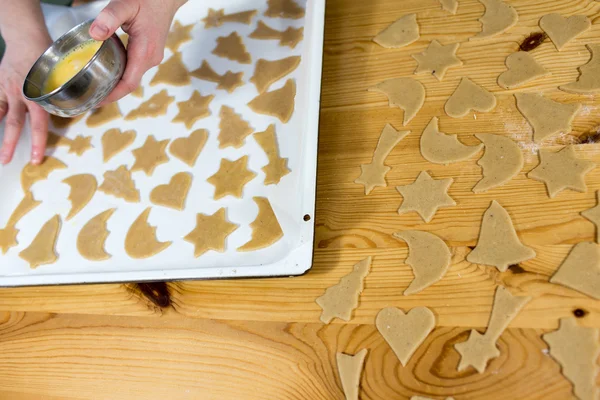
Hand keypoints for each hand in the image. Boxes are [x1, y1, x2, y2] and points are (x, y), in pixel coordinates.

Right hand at [0, 34, 52, 164]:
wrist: (26, 37)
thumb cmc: (48, 58)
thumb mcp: (61, 77)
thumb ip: (65, 95)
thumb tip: (84, 109)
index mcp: (40, 96)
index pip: (40, 125)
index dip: (39, 143)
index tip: (37, 159)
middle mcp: (23, 95)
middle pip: (17, 124)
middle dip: (12, 144)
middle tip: (8, 162)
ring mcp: (8, 90)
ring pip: (2, 115)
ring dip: (0, 133)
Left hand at [90, 0, 186, 103]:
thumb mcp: (126, 4)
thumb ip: (109, 18)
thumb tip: (95, 34)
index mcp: (145, 51)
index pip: (129, 83)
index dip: (113, 95)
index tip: (97, 101)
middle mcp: (151, 58)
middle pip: (130, 83)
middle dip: (111, 93)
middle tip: (89, 96)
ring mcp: (152, 57)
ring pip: (132, 77)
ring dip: (115, 84)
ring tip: (95, 87)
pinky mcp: (150, 53)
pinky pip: (134, 69)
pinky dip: (120, 74)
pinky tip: (107, 71)